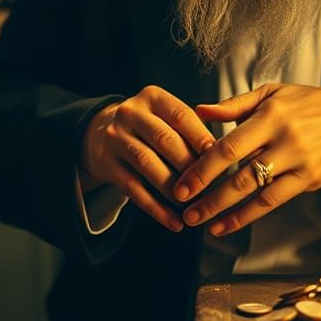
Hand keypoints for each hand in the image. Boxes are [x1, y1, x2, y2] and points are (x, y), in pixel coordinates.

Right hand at [79, 85, 215, 231]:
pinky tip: (174, 222)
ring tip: (193, 206)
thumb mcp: (163, 114)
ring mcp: (115, 138)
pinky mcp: (106, 163)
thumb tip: (222, 155)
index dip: (201, 137)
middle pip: (164, 139)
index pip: (180, 115)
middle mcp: (130, 113)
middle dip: (189, 165)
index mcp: (151, 97)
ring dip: (173, 188)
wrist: (98, 132)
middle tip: (210, 187)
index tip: (221, 158)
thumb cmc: (146, 126)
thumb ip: (190, 126)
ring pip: (147, 164)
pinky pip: (133, 188)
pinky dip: (156, 208)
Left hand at [173, 84, 320, 235]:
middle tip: (184, 209)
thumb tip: (199, 110)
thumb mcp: (272, 94)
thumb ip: (234, 105)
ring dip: (225, 211)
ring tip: (200, 222)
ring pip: (256, 193)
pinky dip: (248, 216)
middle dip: (208, 195)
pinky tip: (227, 225)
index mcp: (271, 116)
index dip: (203, 167)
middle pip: (240, 173)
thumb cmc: (309, 103)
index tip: (183, 183)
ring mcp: (300, 164)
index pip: (230, 146)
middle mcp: (285, 141)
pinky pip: (274, 202)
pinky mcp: (310, 181)